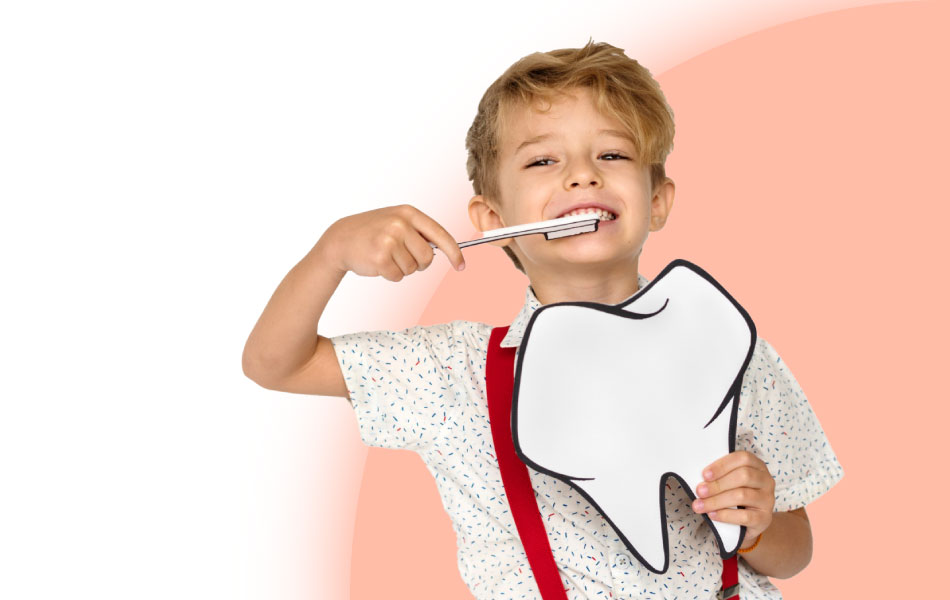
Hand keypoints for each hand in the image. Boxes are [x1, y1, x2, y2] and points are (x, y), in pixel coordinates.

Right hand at [318, 204, 464, 280]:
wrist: (341, 238)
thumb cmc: (373, 232)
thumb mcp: (396, 221)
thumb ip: (419, 232)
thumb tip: (446, 249)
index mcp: (408, 213)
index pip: (440, 234)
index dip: (454, 252)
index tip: (461, 265)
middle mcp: (400, 224)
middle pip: (427, 257)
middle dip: (418, 263)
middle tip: (402, 256)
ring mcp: (389, 240)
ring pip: (412, 268)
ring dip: (401, 268)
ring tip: (386, 256)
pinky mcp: (380, 257)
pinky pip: (398, 276)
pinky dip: (390, 275)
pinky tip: (378, 263)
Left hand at [691, 450, 775, 547]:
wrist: (751, 521)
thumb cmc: (736, 495)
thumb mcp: (731, 481)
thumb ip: (720, 476)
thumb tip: (700, 479)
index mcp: (757, 465)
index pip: (743, 458)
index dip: (722, 465)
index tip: (704, 475)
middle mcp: (766, 480)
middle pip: (743, 476)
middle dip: (718, 484)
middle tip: (700, 491)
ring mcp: (767, 499)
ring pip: (742, 495)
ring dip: (717, 500)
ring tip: (700, 505)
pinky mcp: (765, 518)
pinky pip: (745, 516)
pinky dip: (725, 515)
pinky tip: (712, 515)